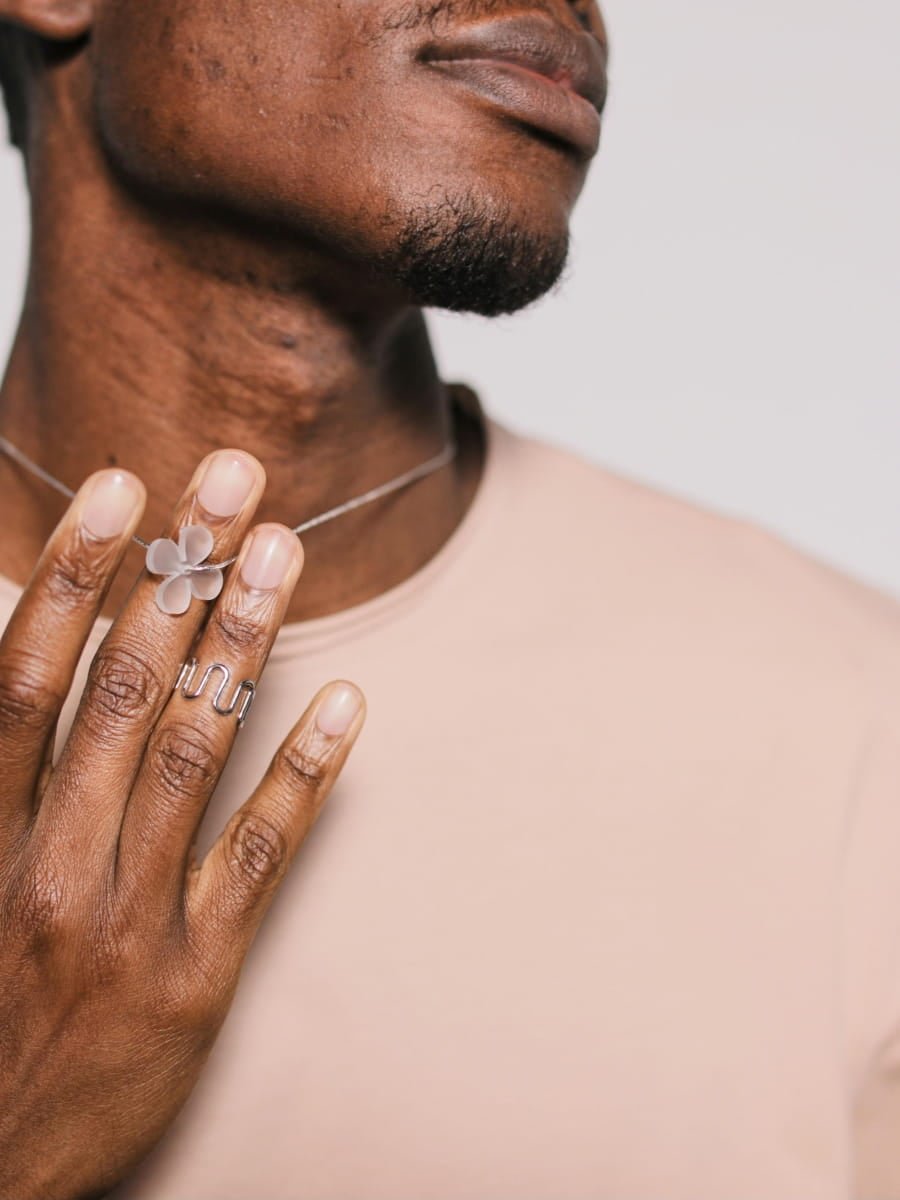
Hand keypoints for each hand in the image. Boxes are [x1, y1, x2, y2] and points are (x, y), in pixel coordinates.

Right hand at [0, 451, 365, 1199]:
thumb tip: (14, 674)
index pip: (27, 681)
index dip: (74, 580)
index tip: (120, 491)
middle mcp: (53, 863)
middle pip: (123, 691)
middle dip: (176, 577)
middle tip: (229, 481)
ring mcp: (132, 919)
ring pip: (194, 752)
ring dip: (241, 644)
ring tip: (281, 555)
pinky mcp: (199, 974)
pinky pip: (259, 857)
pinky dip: (304, 776)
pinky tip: (348, 703)